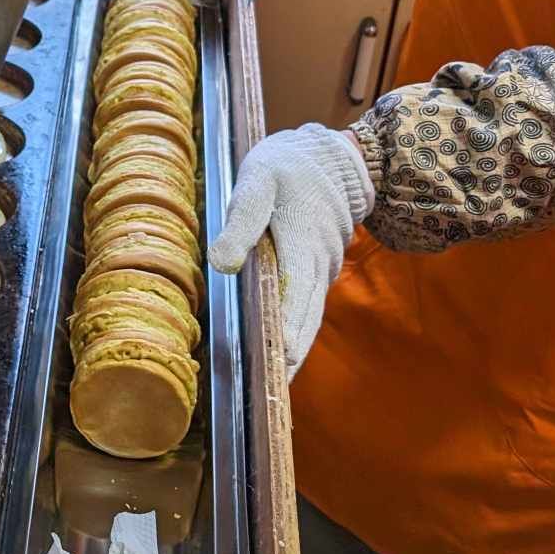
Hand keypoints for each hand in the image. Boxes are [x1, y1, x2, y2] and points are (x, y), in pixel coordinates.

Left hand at [209, 125, 373, 372]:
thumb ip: (241, 223)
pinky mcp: (318, 268)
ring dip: (294, 348)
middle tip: (272, 397)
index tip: (278, 365)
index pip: (296, 301)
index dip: (289, 335)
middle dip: (291, 357)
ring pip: (308, 316)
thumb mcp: (258, 182)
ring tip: (273, 385)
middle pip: (306, 320)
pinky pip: (307, 304)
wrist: (332, 156)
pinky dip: (296, 329)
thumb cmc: (287, 167)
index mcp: (304, 245)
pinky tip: (280, 352)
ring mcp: (323, 268)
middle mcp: (319, 264)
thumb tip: (223, 265)